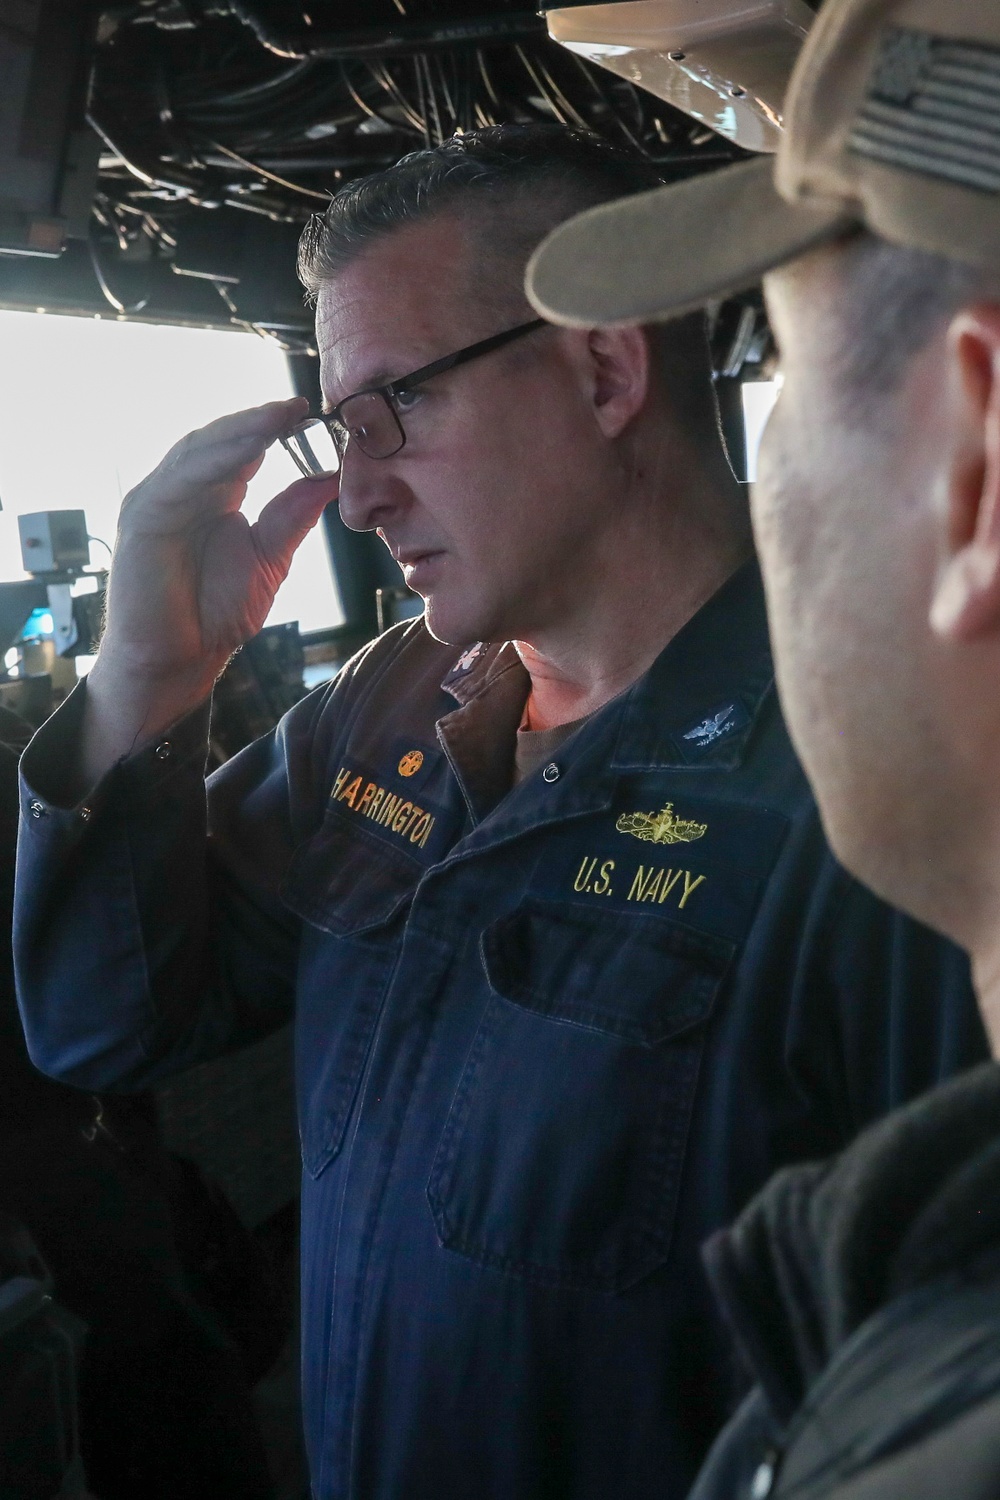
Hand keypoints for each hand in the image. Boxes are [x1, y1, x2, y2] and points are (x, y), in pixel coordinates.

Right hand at [81, 397, 337, 783]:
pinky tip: (246, 451)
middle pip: (221, 439)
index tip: (313, 413)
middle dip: (259, 421)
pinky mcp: (144, 517)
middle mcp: (183, 489)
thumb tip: (329, 478)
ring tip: (278, 417)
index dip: (274, 427)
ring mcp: (159, 499)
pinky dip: (214, 462)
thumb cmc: (214, 615)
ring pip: (200, 451)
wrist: (178, 662)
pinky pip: (180, 480)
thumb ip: (293, 517)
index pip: (244, 447)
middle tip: (299, 406)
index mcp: (213, 493)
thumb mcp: (269, 558)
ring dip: (240, 432)